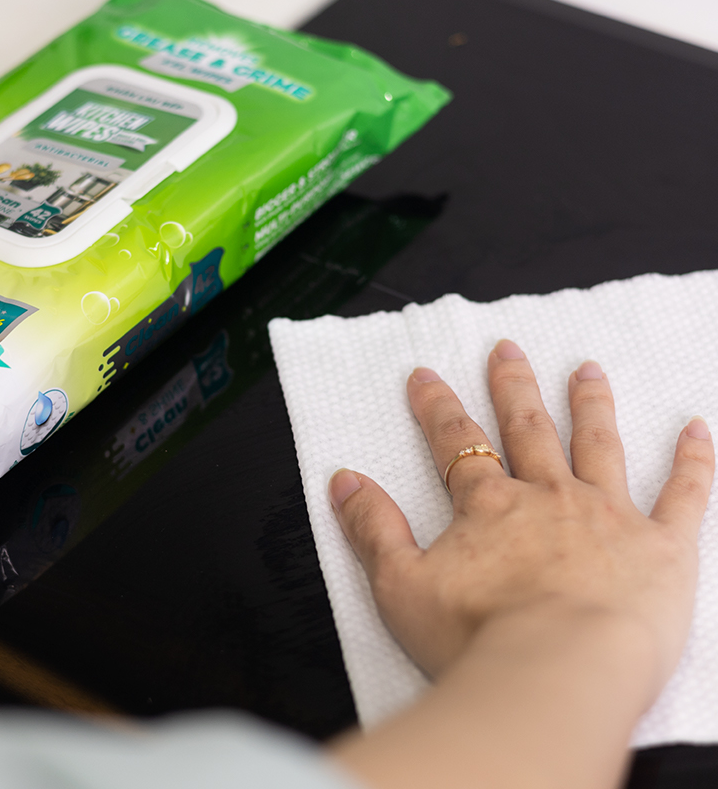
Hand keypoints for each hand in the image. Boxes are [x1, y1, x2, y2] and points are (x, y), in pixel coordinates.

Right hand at [329, 339, 713, 698]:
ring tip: (587, 371)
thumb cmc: (480, 639)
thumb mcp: (400, 586)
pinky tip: (697, 429)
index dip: (436, 407)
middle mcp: (547, 498)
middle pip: (528, 429)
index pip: (456, 443)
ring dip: (590, 404)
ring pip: (598, 445)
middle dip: (514, 387)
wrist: (559, 674)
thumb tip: (342, 481)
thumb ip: (372, 528)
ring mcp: (607, 516)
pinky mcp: (662, 548)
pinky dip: (692, 460)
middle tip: (508, 350)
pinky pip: (683, 495)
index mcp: (488, 508)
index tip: (425, 376)